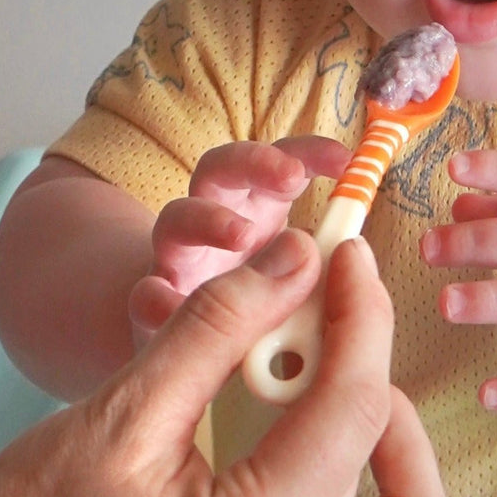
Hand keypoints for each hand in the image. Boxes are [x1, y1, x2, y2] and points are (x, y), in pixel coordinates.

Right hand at [0, 229, 449, 496]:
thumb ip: (217, 326)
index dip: (362, 313)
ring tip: (329, 374)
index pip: (355, 406)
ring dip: (387, 443)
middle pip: (399, 483)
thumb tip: (296, 255)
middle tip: (341, 318)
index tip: (349, 254)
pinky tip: (312, 428)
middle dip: (381, 384)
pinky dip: (359, 480)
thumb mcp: (123, 415)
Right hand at [130, 137, 349, 342]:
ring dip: (209, 219)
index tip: (346, 159)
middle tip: (291, 178)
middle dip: (257, 164)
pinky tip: (166, 304)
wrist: (179, 344)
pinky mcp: (154, 303)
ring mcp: (180, 258)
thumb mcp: (295, 271)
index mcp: (259, 208)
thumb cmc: (253, 299)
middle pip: (224, 168)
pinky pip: (144, 294)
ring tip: (241, 235)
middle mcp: (216, 220)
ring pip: (178, 218)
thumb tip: (352, 247)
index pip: (283, 163)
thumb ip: (318, 257)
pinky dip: (153, 297)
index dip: (312, 152)